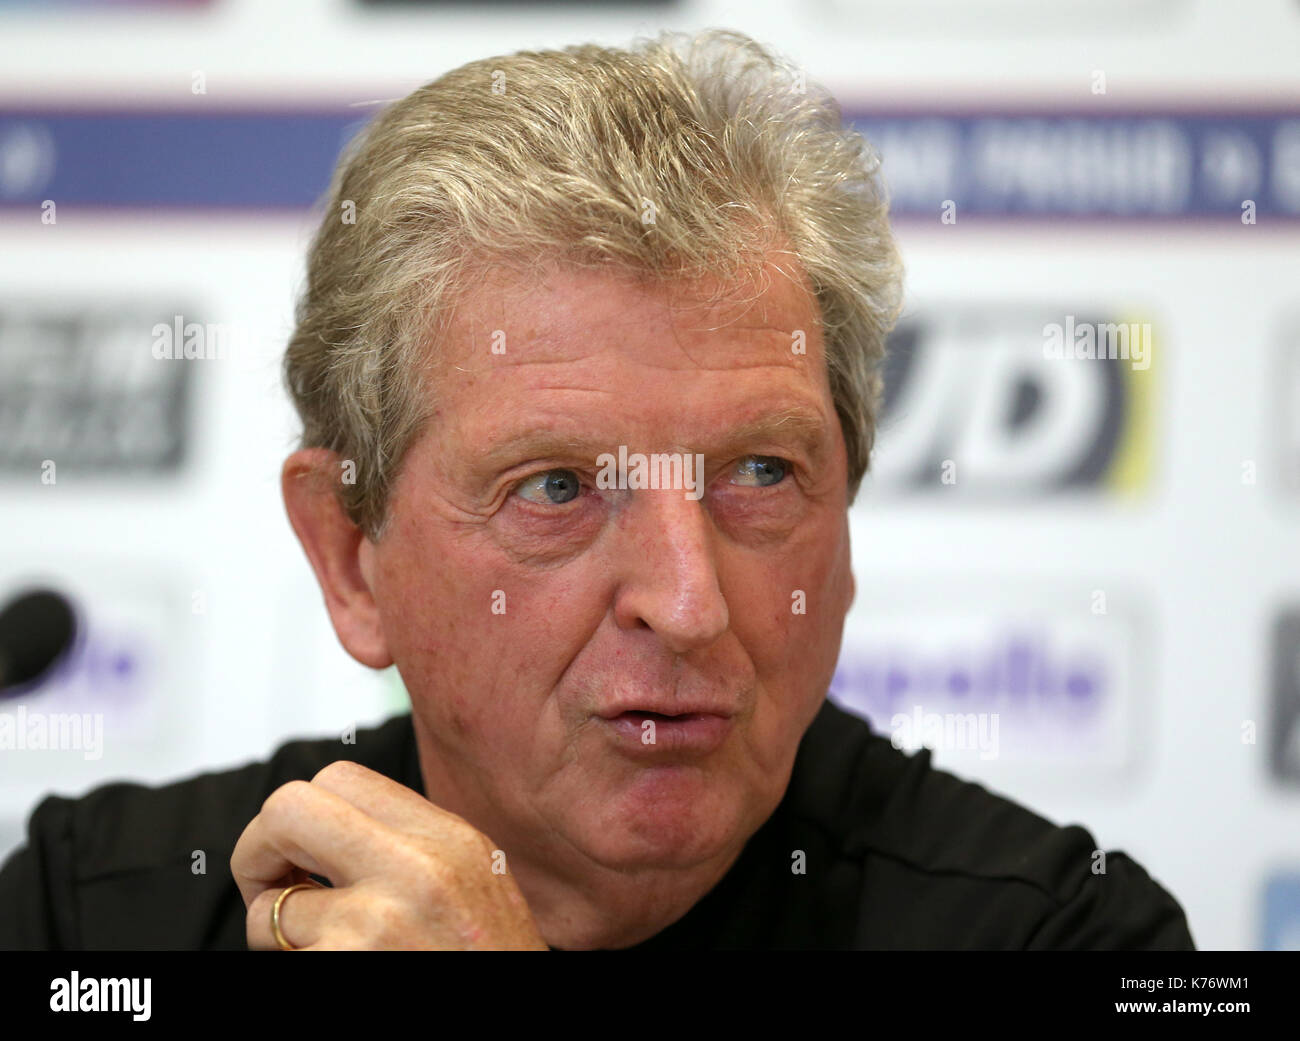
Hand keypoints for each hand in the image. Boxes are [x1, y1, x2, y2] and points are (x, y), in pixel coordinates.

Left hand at [231, 759, 548, 949]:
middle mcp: (416, 869)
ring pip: (271, 910)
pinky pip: (281, 960)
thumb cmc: (491, 963)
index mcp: (450, 839)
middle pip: (286, 810)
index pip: (340, 779)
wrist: (517, 1026)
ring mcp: (377, 924)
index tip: (302, 855)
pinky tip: (342, 978)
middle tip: (272, 892)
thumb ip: (414, 846)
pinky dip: (297, 969)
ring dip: (280, 940)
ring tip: (325, 955)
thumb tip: (330, 828)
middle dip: (257, 851)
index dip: (302, 815)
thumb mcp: (476, 883)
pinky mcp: (348, 969)